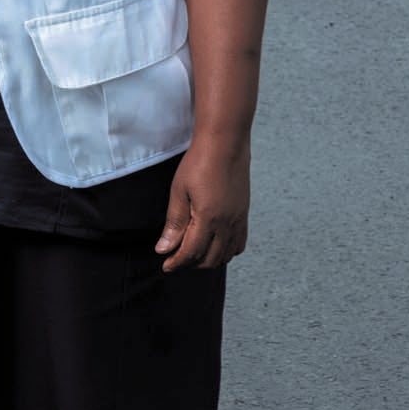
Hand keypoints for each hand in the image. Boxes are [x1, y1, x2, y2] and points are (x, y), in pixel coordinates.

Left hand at [155, 141, 249, 272]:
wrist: (225, 143)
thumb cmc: (199, 162)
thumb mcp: (179, 192)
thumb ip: (174, 223)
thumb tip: (164, 249)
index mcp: (208, 218)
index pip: (191, 253)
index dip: (177, 263)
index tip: (166, 266)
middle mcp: (227, 223)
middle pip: (210, 259)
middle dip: (191, 264)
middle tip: (176, 259)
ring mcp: (238, 220)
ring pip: (225, 255)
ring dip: (208, 260)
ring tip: (193, 253)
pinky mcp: (243, 214)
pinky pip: (238, 244)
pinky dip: (226, 252)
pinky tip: (214, 245)